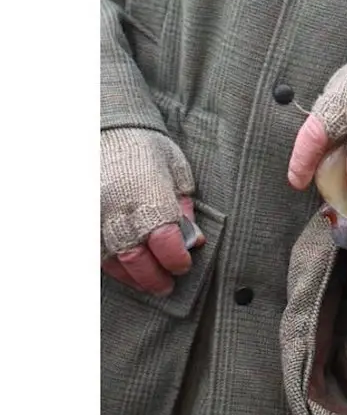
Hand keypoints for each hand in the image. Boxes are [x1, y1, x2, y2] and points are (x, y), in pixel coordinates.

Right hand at [101, 128, 202, 296]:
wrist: (107, 129)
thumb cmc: (147, 148)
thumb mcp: (176, 168)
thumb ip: (183, 205)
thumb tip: (194, 238)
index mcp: (147, 193)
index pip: (164, 240)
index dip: (175, 259)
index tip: (184, 265)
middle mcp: (118, 209)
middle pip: (136, 258)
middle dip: (154, 277)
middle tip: (168, 285)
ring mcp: (96, 217)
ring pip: (112, 261)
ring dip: (132, 277)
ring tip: (149, 281)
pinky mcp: (84, 221)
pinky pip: (95, 253)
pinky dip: (112, 267)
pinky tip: (126, 270)